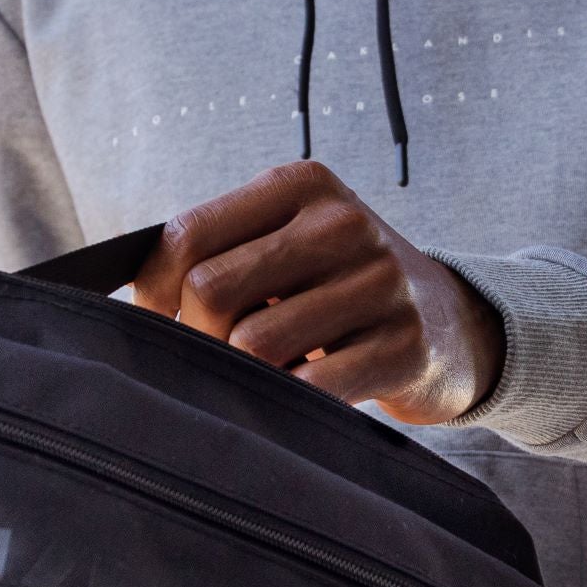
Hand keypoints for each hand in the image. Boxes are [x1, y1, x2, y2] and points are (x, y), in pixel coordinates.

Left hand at [130, 159, 504, 424]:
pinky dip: (287, 402)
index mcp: (301, 185)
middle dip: (196, 337)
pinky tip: (297, 397)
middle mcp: (343, 222)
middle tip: (212, 358)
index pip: (187, 233)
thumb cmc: (341, 287)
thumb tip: (133, 299)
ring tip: (260, 375)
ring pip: (254, 344)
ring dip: (241, 375)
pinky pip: (311, 386)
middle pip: (212, 289)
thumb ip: (222, 251)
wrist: (453, 325)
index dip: (151, 291)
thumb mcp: (290, 242)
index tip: (156, 324)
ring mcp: (380, 282)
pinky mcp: (405, 344)